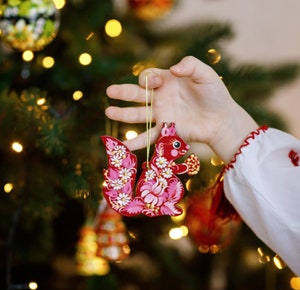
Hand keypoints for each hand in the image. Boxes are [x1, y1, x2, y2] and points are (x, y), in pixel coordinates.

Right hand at [106, 56, 257, 163]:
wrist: (222, 119)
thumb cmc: (215, 95)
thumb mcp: (206, 74)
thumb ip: (190, 65)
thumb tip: (172, 69)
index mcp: (167, 82)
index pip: (148, 77)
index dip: (147, 79)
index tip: (157, 83)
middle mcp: (161, 98)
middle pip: (137, 94)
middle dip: (123, 92)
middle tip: (109, 91)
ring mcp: (161, 115)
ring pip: (138, 115)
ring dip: (123, 114)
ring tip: (109, 112)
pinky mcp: (165, 131)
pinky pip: (148, 137)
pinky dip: (136, 142)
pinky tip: (123, 146)